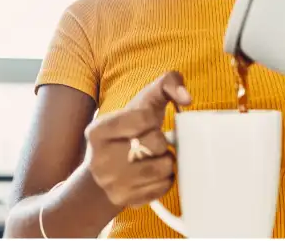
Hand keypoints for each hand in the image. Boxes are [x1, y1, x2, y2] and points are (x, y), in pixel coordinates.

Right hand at [84, 72, 191, 207]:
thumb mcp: (142, 101)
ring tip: (154, 156)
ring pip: (163, 166)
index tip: (148, 122)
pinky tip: (154, 172)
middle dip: (161, 140)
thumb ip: (167, 83)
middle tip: (152, 141)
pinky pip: (163, 186)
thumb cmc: (131, 129)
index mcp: (97, 130)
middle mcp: (99, 158)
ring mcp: (110, 183)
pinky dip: (166, 178)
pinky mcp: (124, 200)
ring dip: (166, 159)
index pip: (144, 117)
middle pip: (155, 143)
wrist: (107, 169)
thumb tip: (186, 97)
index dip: (154, 118)